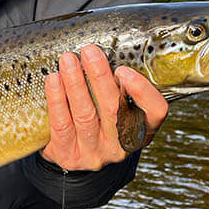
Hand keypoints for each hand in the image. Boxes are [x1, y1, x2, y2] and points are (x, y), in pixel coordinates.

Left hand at [40, 45, 167, 170]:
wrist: (71, 155)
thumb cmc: (96, 122)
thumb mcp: (114, 107)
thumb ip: (116, 86)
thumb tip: (103, 52)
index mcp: (139, 129)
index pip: (155, 111)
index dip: (142, 91)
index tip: (123, 70)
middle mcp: (119, 145)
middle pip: (114, 109)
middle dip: (100, 77)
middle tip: (89, 52)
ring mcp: (94, 153)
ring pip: (85, 115)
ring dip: (76, 84)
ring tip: (68, 61)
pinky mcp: (69, 156)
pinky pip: (62, 125)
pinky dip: (57, 100)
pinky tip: (53, 80)